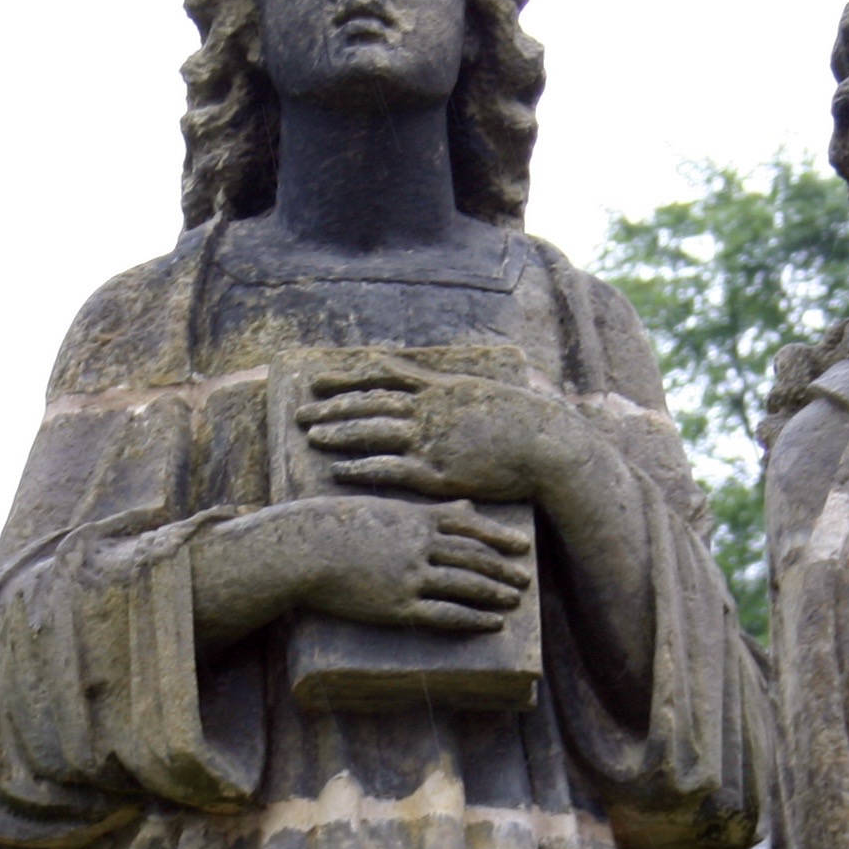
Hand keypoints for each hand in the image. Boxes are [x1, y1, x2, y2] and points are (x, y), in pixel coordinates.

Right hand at [296, 496, 535, 633]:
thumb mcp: (380, 509)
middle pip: (474, 557)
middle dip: (503, 568)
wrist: (305, 551)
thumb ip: (418, 510)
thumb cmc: (335, 525)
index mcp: (415, 519)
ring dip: (494, 594)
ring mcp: (411, 577)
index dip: (498, 537)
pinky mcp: (398, 606)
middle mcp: (420, 547)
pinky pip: (445, 614)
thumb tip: (449, 507)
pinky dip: (473, 619)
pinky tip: (492, 624)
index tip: (521, 544)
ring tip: (514, 600)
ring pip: (466, 585)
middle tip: (526, 578)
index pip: (469, 527)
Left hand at [297, 358, 581, 506]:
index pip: (381, 377)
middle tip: (301, 411)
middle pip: (369, 403)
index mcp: (439, 388)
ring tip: (312, 435)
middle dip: (332, 406)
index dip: (347, 379)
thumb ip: (453, 392)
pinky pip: (390, 468)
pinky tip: (339, 469)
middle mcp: (429, 409)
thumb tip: (438, 387)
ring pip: (373, 432)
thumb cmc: (523, 423)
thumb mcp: (484, 394)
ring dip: (340, 432)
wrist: (547, 447)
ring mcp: (431, 440)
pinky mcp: (437, 471)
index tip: (320, 380)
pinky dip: (361, 467)